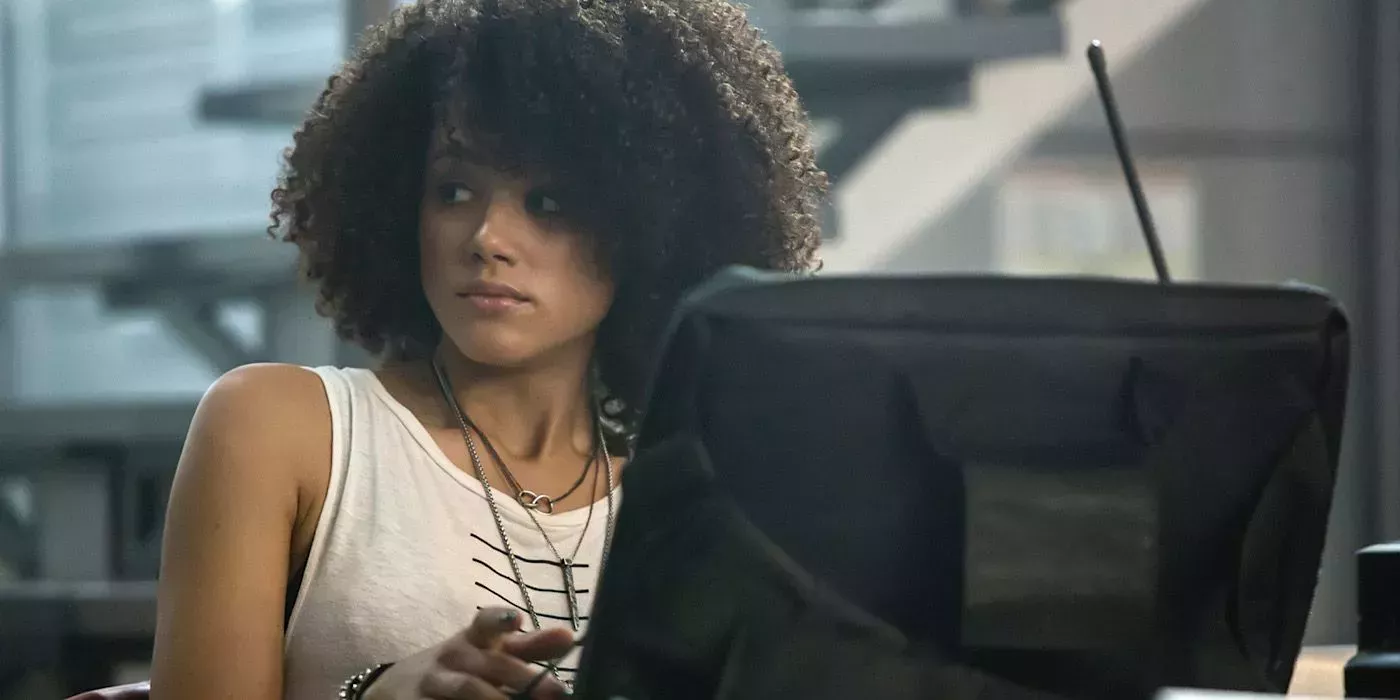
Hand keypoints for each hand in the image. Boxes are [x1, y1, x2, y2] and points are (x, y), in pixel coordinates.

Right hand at [362, 607, 574, 699]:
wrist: (397, 688)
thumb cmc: (461, 666)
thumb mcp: (490, 652)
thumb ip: (530, 647)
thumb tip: (570, 638)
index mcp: (472, 639)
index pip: (485, 622)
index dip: (499, 619)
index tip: (517, 620)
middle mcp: (451, 658)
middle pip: (485, 665)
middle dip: (520, 677)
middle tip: (555, 691)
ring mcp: (431, 684)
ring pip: (464, 689)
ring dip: (494, 699)